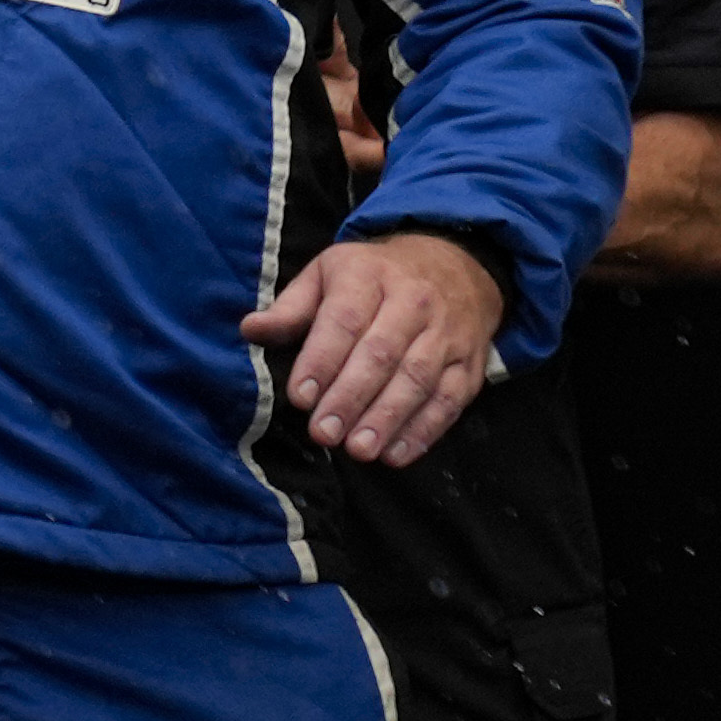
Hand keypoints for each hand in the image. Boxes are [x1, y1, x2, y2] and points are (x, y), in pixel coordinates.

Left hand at [253, 226, 509, 469]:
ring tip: (358, 450)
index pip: (343, 321)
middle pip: (381, 354)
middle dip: (350, 398)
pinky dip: (425, 431)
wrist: (455, 266)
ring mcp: (447, 334)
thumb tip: (250, 330)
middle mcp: (413, 302)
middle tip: (324, 433)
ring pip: (418, 380)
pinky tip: (397, 454)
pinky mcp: (470, 364)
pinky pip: (450, 400)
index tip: (300, 398)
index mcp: (368, 276)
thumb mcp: (327, 274)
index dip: (321, 361)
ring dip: (387, 419)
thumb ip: (291, 308)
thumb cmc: (374, 276)